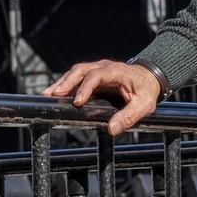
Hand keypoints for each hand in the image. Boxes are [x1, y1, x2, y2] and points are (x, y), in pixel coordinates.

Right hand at [43, 59, 160, 135]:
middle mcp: (104, 67)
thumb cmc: (146, 91)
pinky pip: (76, 78)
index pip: (97, 75)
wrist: (149, 78)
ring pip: (75, 72)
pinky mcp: (92, 76)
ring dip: (61, 83)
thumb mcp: (144, 105)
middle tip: (53, 95)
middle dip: (66, 82)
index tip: (77, 102)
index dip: (85, 87)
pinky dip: (65, 85)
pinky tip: (55, 95)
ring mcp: (96, 70)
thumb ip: (129, 116)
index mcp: (117, 71)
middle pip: (81, 70)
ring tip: (47, 95)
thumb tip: (111, 129)